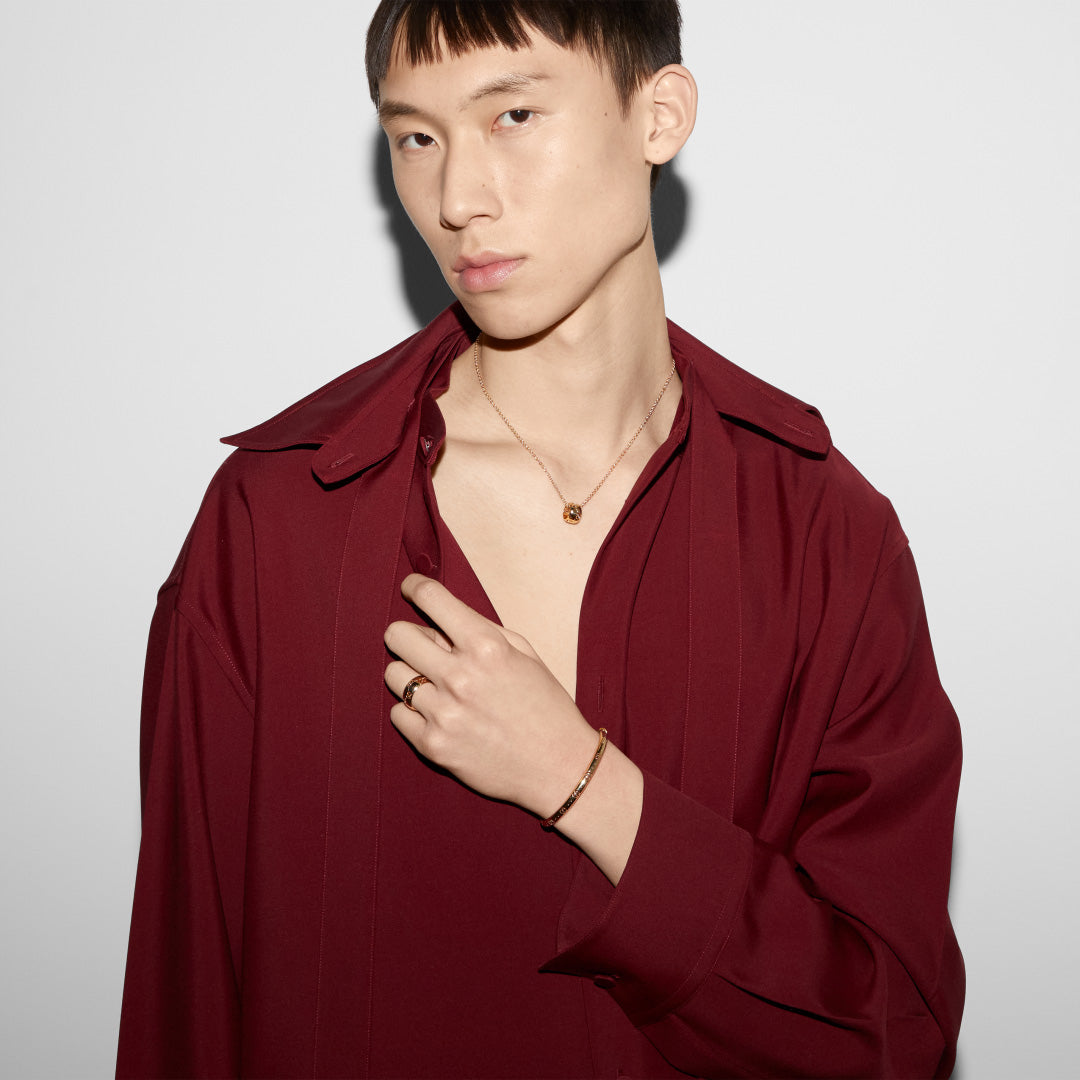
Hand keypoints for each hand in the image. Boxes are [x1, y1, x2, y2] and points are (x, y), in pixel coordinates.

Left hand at [383, 574, 599, 818]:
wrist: (559, 767)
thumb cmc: (545, 705)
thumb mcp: (525, 654)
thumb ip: (482, 632)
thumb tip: (439, 623)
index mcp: (486, 647)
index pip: (431, 598)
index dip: (413, 586)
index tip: (409, 588)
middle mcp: (460, 676)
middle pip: (397, 635)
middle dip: (408, 636)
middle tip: (425, 648)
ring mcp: (444, 713)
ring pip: (394, 675)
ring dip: (411, 676)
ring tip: (437, 687)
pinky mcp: (433, 745)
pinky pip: (398, 713)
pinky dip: (413, 712)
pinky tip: (439, 715)